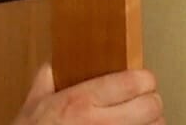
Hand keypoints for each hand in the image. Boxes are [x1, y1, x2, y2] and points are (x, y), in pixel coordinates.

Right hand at [11, 64, 163, 124]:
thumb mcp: (33, 104)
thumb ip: (46, 80)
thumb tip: (53, 66)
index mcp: (81, 101)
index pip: (133, 82)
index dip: (144, 79)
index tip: (142, 80)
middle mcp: (100, 123)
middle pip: (152, 106)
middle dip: (151, 102)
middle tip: (145, 101)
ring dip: (152, 123)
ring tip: (142, 120)